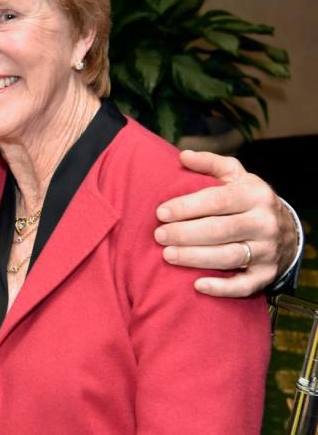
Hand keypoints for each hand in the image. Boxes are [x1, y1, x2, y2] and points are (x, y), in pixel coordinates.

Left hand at [154, 150, 296, 297]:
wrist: (286, 229)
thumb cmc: (247, 199)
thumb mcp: (235, 175)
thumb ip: (209, 163)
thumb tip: (183, 156)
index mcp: (254, 195)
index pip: (217, 200)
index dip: (187, 207)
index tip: (160, 213)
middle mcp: (264, 222)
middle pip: (220, 230)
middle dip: (185, 234)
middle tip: (158, 235)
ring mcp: (267, 250)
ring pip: (229, 256)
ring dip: (196, 258)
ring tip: (168, 255)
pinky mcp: (267, 274)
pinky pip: (245, 285)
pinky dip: (222, 288)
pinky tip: (197, 285)